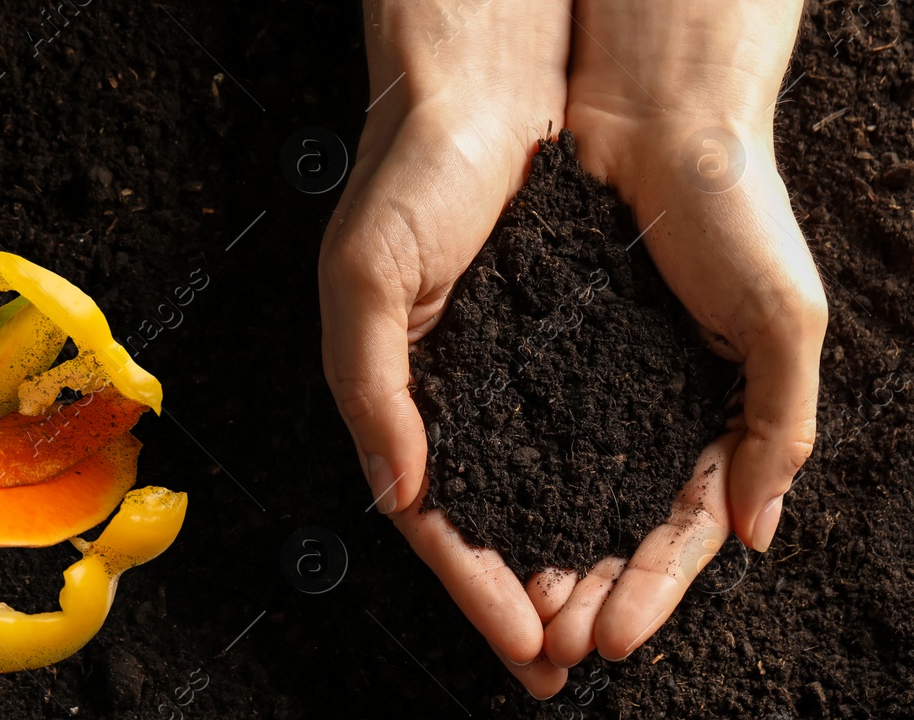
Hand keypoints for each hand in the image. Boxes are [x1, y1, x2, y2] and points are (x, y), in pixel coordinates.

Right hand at [320, 0, 571, 697]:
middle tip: (562, 664)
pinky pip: (569, 441)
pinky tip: (611, 534)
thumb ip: (372, 388)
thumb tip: (398, 493)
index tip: (521, 644)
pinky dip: (588, 496)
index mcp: (390, 391)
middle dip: (515, 601)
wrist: (482, 92)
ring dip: (555, 564)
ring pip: (528, 494)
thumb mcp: (366, 280)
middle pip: (479, 523)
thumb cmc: (408, 174)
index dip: (470, 586)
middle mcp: (443, 396)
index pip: (428, 515)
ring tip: (594, 623)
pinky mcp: (548, 351)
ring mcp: (498, 377)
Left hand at [543, 0, 826, 664]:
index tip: (614, 637)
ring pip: (554, 490)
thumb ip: (778, 427)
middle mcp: (641, 408)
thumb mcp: (781, 322)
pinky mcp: (530, 349)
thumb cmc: (735, 212)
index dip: (649, 588)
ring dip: (536, 554)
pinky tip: (479, 524)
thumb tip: (757, 533)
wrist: (657, 117)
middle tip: (551, 642)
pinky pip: (510, 430)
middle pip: (609, 525)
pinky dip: (497, 481)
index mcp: (711, 414)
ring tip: (515, 607)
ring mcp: (585, 383)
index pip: (678, 530)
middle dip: (583, 591)